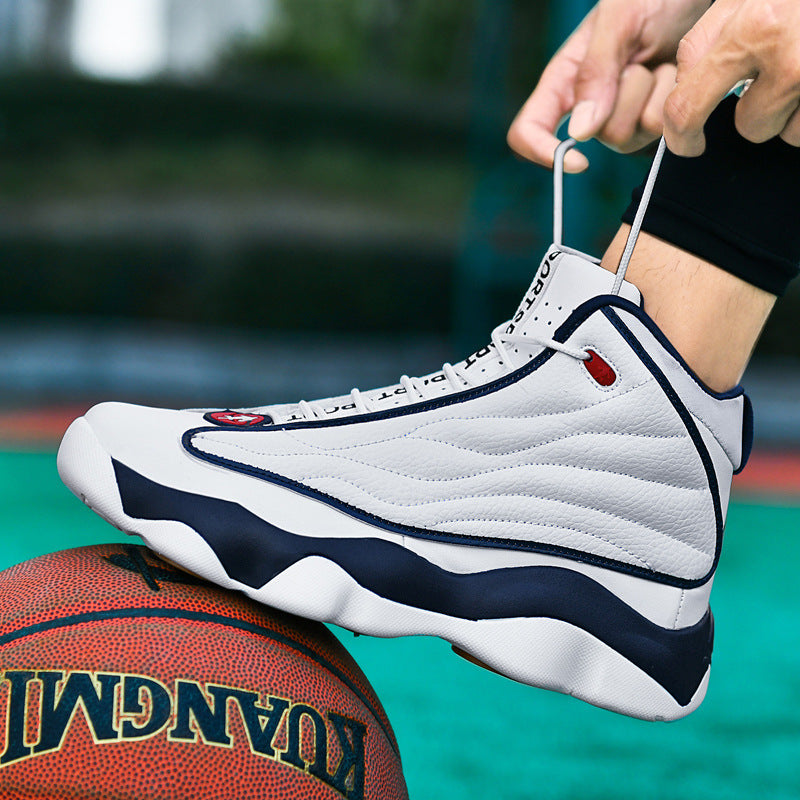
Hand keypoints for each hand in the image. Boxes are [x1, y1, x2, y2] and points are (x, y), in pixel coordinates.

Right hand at [507, 0, 709, 170]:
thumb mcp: (620, 19)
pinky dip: (672, 99)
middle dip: (625, 101)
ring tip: (658, 61)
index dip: (545, 153)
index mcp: (564, 78)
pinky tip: (673, 71)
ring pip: (629, 137)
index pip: (530, 129)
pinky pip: (660, 130)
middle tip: (639, 60)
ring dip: (652, 96)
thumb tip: (579, 134)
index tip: (580, 161)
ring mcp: (622, 115)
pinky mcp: (651, 119)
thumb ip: (596, 71)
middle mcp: (588, 104)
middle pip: (597, 136)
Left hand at [664, 0, 799, 153]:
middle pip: (750, 126)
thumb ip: (708, 39)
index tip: (687, 144)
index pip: (687, 106)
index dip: (680, 134)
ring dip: (796, 109)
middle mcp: (791, 59)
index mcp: (753, 30)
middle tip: (775, 75)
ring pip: (791, 131)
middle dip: (756, 110)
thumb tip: (684, 85)